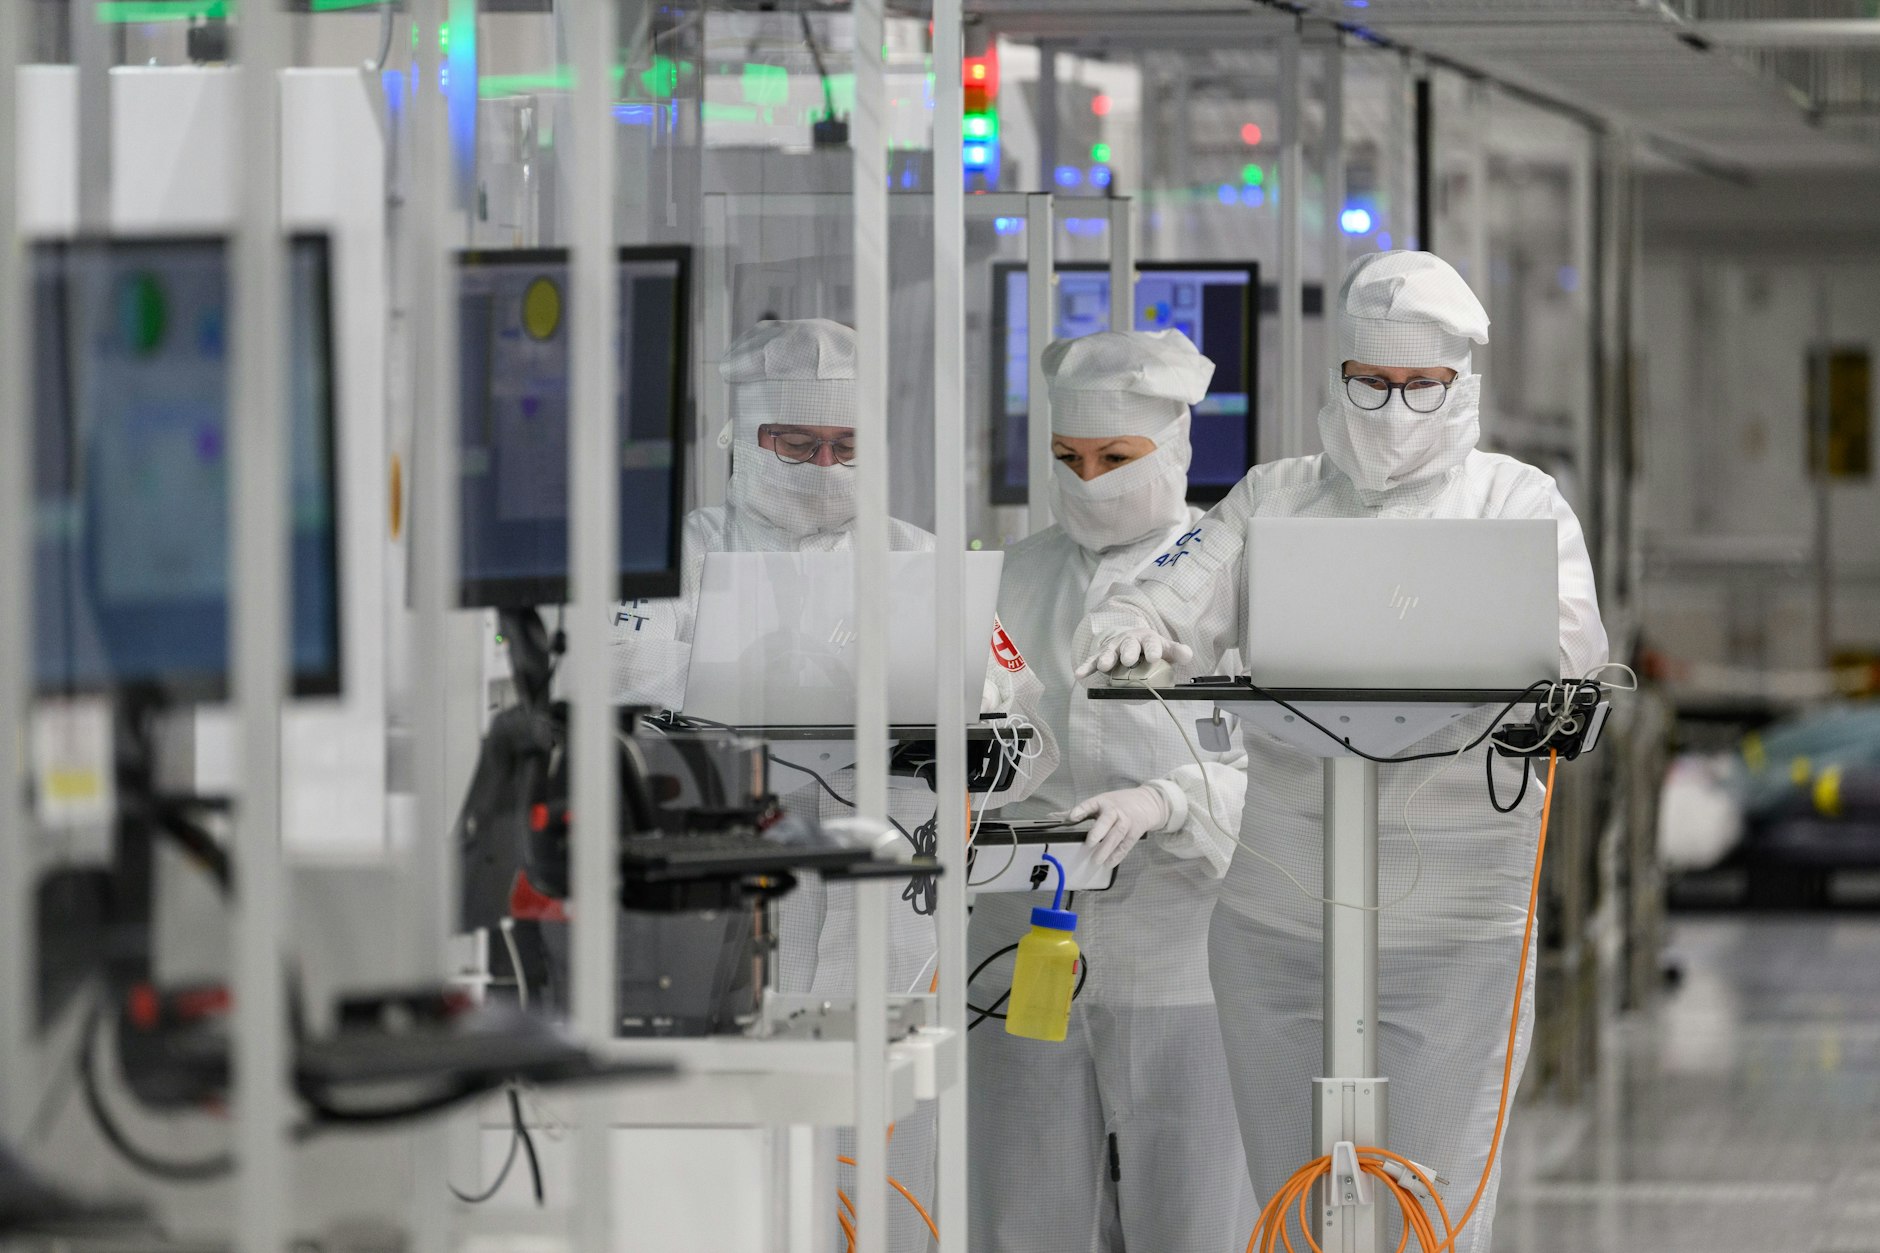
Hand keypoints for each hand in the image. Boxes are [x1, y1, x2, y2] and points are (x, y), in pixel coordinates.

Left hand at [1069, 785, 1171, 868]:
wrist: (1145, 803)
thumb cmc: (1117, 804)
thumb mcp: (1099, 803)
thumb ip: (1077, 812)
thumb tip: (1052, 818)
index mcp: (1102, 802)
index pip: (1090, 804)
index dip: (1081, 810)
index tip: (1072, 817)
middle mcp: (1115, 811)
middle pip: (1107, 820)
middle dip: (1098, 831)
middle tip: (1089, 843)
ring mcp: (1126, 822)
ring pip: (1117, 835)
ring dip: (1107, 848)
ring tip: (1096, 861)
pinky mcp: (1134, 833)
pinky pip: (1126, 845)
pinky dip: (1117, 855)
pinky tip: (1108, 864)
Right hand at [1073, 629, 1193, 678]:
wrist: (1132, 640)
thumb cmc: (1150, 648)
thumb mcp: (1166, 648)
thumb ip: (1177, 652)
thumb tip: (1187, 654)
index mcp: (1147, 638)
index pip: (1151, 643)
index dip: (1153, 649)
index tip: (1155, 657)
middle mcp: (1129, 641)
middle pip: (1128, 645)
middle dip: (1128, 652)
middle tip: (1129, 661)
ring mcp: (1114, 648)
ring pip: (1109, 652)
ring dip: (1106, 658)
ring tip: (1104, 666)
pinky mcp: (1102, 656)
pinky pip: (1093, 661)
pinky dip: (1087, 667)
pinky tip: (1079, 673)